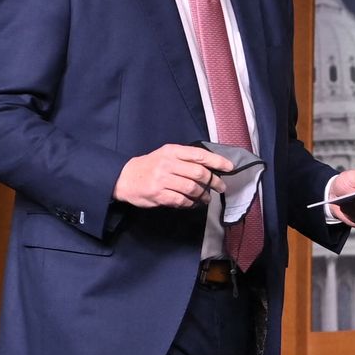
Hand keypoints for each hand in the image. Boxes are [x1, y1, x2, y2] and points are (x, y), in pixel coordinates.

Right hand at [113, 144, 234, 208]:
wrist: (124, 178)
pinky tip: (193, 203)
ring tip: (207, 198)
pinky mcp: (158, 194)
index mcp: (172, 151)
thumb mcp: (166, 155)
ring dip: (203, 195)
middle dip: (214, 181)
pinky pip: (181, 200)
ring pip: (192, 188)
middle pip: (199, 173)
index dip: (217, 161)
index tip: (230, 167)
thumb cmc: (151, 166)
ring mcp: (162, 180)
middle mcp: (168, 164)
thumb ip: (186, 159)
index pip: (199, 155)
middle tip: (220, 187)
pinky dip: (191, 203)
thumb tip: (212, 167)